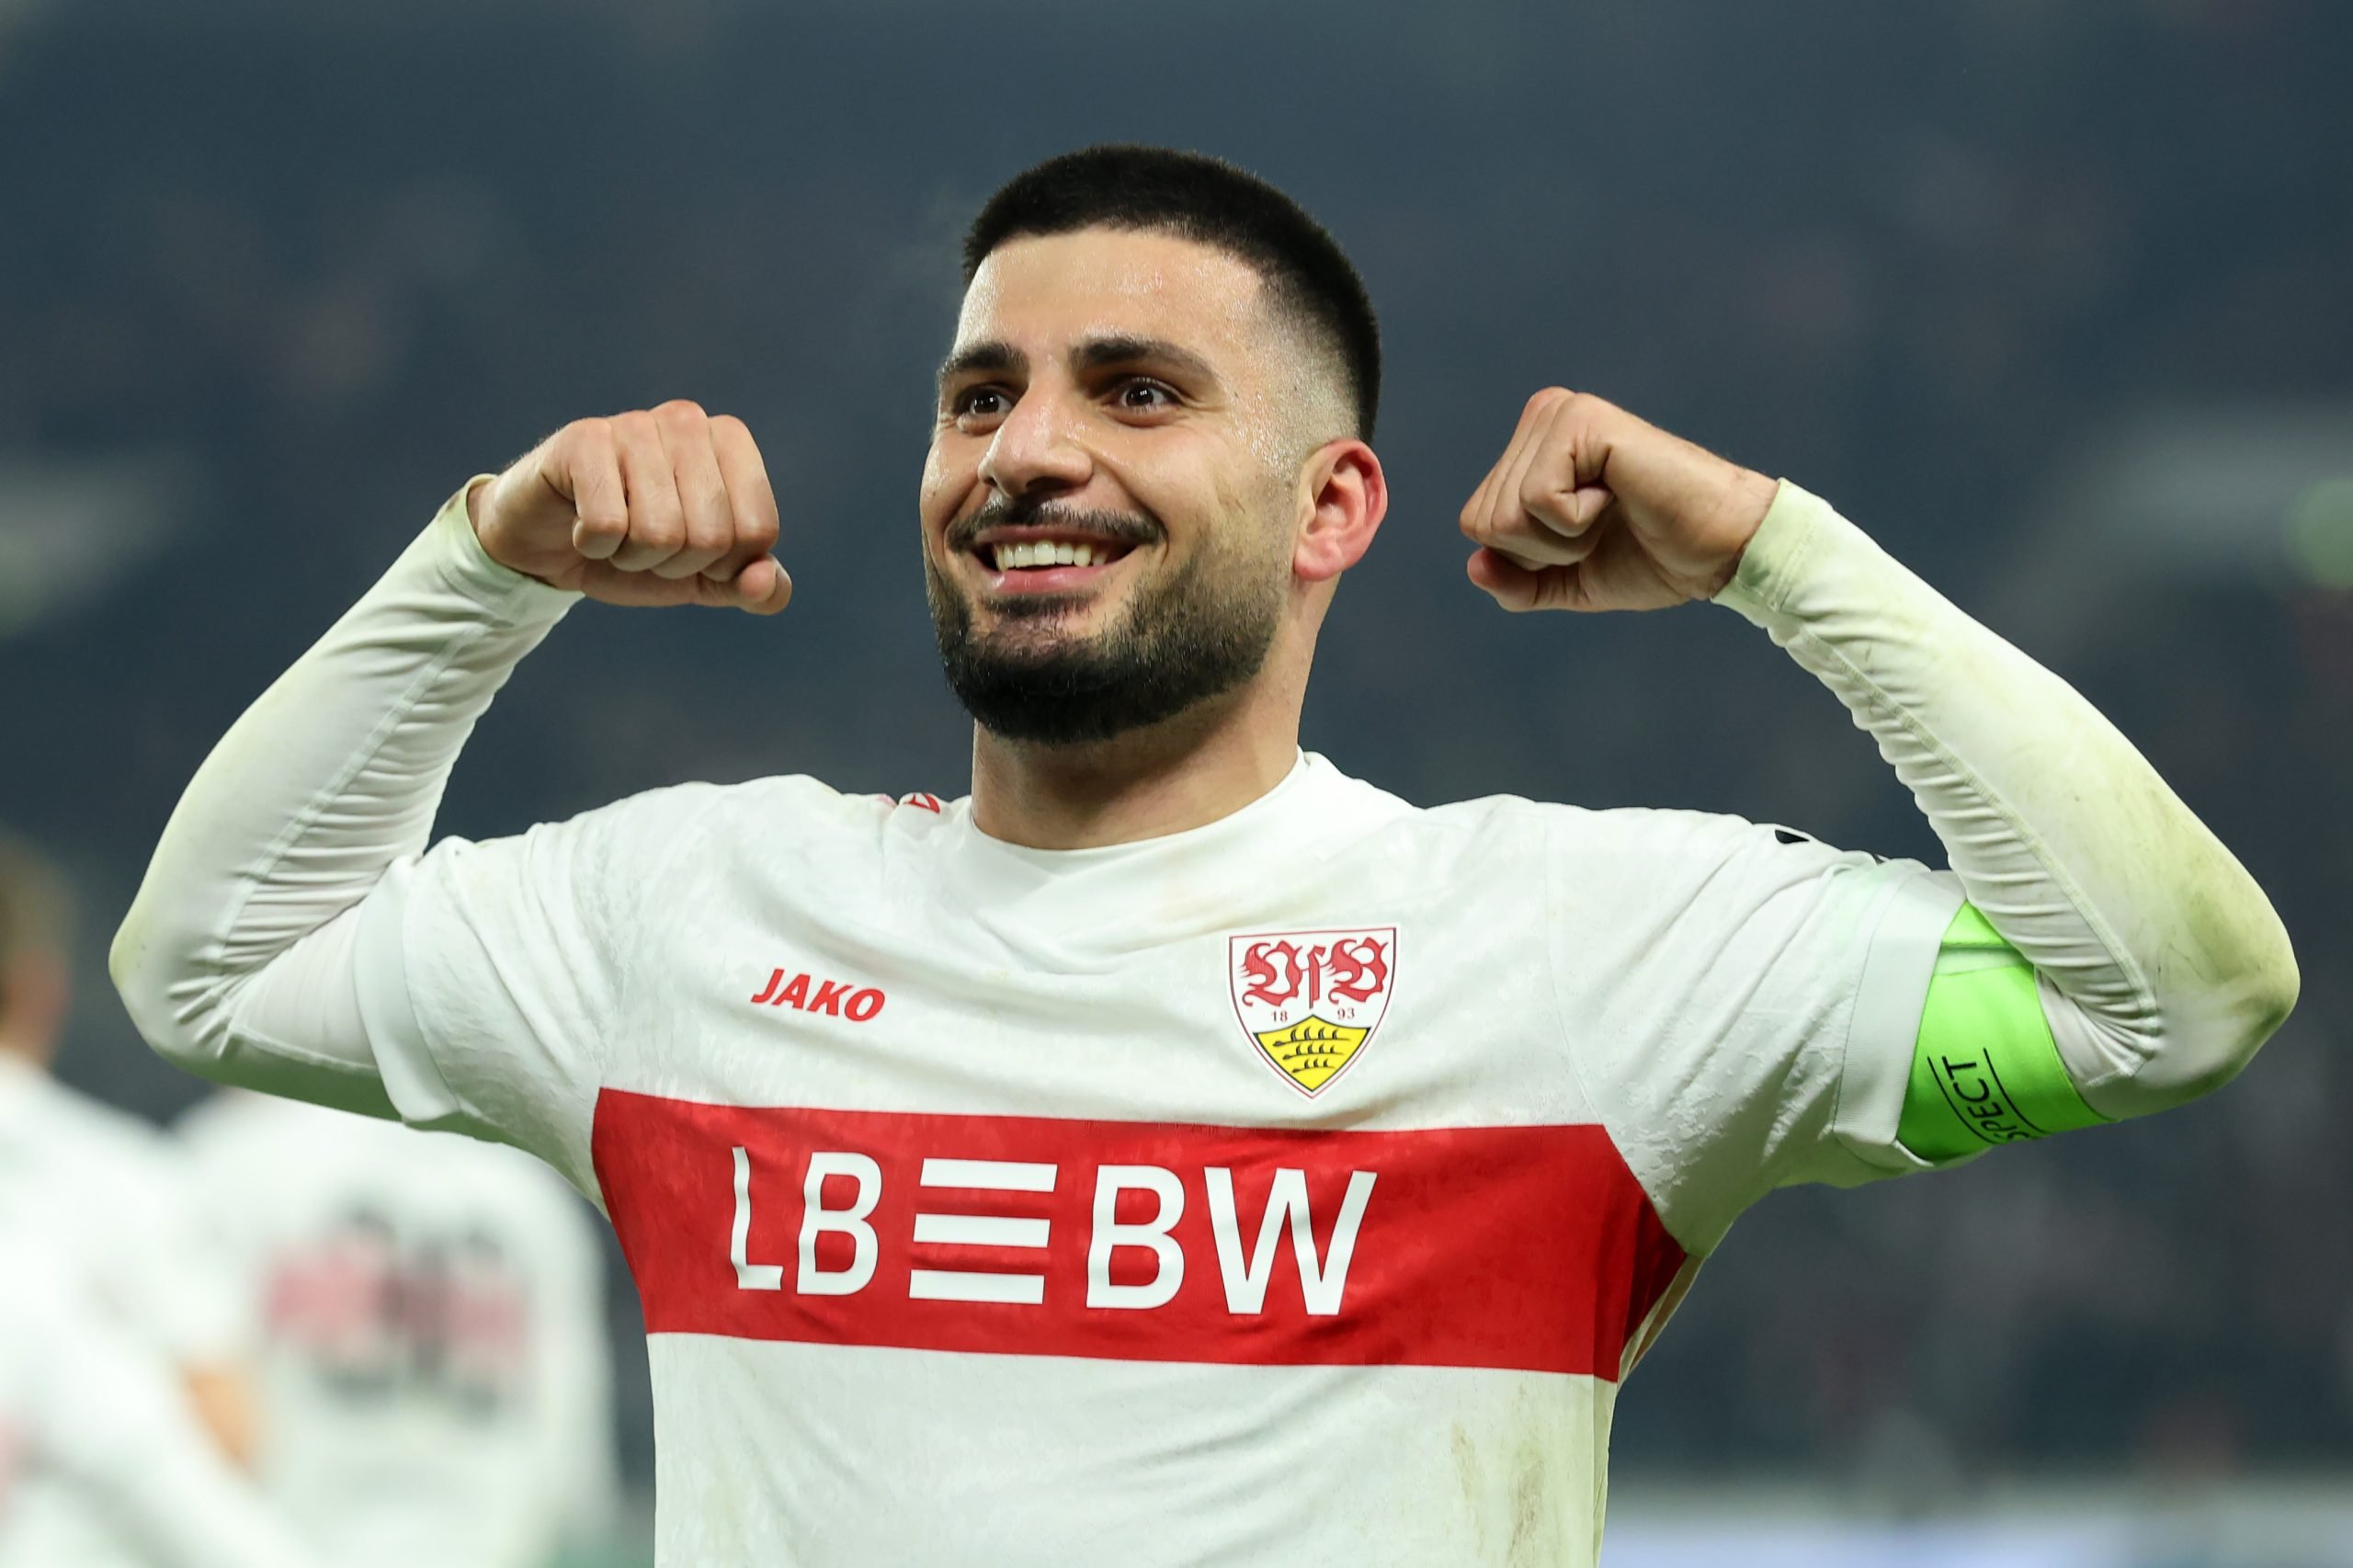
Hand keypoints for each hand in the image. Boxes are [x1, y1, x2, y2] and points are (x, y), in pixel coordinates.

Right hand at [469, 401, 791, 613]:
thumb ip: (750, 586)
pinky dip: (595, 546)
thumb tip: (767, 582)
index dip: (723, 564)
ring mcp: (634, 424)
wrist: (549, 545)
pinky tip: (582, 526)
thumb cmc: (635, 550)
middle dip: (675, 563)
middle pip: (712, 536)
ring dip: (632, 557)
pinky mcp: (582, 440)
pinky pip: (609, 525)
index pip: (758, 531)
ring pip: (660, 533)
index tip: (690, 551)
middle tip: (644, 544)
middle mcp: (687, 420)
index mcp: (730, 441)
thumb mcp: (702, 578)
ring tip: (615, 534)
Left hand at [1459, 388, 1776, 612]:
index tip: (1588, 536)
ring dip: (1563, 539)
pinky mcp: (1580, 420)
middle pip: (1484, 521)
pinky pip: (1535, 501)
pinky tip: (1619, 497)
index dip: (1529, 557)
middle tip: (1605, 525)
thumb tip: (1473, 566)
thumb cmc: (1652, 558)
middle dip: (1543, 550)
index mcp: (1531, 447)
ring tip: (1614, 510)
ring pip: (1505, 515)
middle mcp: (1540, 418)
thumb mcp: (1566, 581)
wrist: (1719, 550)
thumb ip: (1515, 582)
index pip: (1477, 524)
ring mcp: (1559, 413)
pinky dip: (1576, 523)